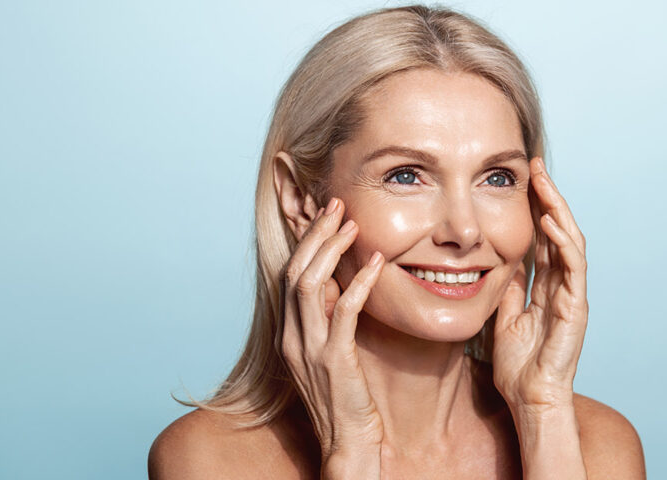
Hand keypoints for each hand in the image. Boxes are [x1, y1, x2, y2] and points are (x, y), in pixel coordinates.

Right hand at [276, 197, 385, 471]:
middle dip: (315, 234)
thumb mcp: (330, 355)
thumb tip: (339, 287)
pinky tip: (376, 264)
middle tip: (337, 206)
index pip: (290, 275)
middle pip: (294, 271)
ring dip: (330, 249)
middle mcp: (292, 337)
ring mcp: (309, 348)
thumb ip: (328, 322)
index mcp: (289, 334)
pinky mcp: (333, 360)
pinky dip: (358, 282)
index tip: (327, 217)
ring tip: (352, 224)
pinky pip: (342, 311)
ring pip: (308, 283)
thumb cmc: (346, 401)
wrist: (347, 444)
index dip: (307, 242)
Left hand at [492, 157, 588, 410]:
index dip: (533, 208)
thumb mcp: (503, 316)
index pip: (542, 238)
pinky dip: (563, 242)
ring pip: (570, 242)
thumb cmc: (518, 364)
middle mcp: (562, 286)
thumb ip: (507, 289)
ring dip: (557, 210)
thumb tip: (498, 263)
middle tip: (534, 166)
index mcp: (545, 287)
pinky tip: (550, 221)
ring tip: (543, 182)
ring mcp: (572, 295)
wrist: (529, 397)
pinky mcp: (576, 308)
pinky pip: (572, 268)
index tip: (521, 179)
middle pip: (558, 232)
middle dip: (547, 197)